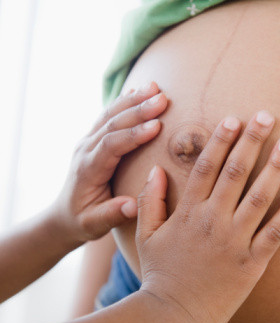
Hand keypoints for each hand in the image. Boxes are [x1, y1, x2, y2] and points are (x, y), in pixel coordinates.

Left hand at [50, 82, 167, 245]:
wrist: (64, 214)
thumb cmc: (82, 221)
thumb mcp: (94, 225)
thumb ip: (111, 215)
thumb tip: (132, 207)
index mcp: (88, 169)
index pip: (111, 146)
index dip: (133, 134)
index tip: (157, 125)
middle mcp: (86, 150)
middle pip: (112, 124)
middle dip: (138, 109)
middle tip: (163, 98)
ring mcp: (88, 141)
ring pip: (110, 114)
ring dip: (133, 99)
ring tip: (155, 87)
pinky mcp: (94, 138)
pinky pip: (108, 115)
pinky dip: (124, 101)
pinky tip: (139, 90)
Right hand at [135, 110, 279, 322]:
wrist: (172, 316)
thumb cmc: (160, 274)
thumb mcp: (146, 235)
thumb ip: (149, 201)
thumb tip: (155, 170)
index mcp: (187, 212)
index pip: (206, 167)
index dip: (220, 140)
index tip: (233, 119)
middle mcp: (212, 221)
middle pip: (235, 173)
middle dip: (251, 141)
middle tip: (266, 116)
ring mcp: (234, 241)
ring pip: (259, 197)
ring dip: (275, 168)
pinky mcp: (252, 263)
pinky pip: (275, 233)